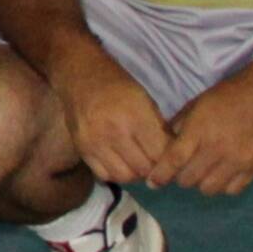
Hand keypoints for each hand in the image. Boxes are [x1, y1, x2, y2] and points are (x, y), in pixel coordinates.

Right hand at [48, 52, 172, 185]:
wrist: (80, 75)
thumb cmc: (118, 86)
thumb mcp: (145, 100)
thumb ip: (158, 129)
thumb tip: (172, 155)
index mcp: (135, 116)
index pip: (160, 154)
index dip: (169, 158)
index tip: (169, 156)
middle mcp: (114, 132)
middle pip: (144, 168)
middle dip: (153, 168)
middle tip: (154, 161)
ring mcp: (95, 142)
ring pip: (125, 176)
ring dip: (135, 173)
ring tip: (137, 162)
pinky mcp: (82, 148)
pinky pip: (104, 174)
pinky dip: (115, 173)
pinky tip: (119, 162)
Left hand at [153, 70, 252, 197]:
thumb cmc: (226, 96)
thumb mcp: (195, 105)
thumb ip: (178, 126)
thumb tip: (163, 145)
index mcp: (199, 132)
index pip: (174, 160)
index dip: (160, 175)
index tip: (152, 182)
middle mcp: (217, 150)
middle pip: (189, 179)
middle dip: (179, 177)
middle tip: (181, 170)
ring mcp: (238, 161)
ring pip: (209, 189)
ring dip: (200, 183)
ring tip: (201, 172)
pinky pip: (232, 190)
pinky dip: (223, 186)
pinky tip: (221, 174)